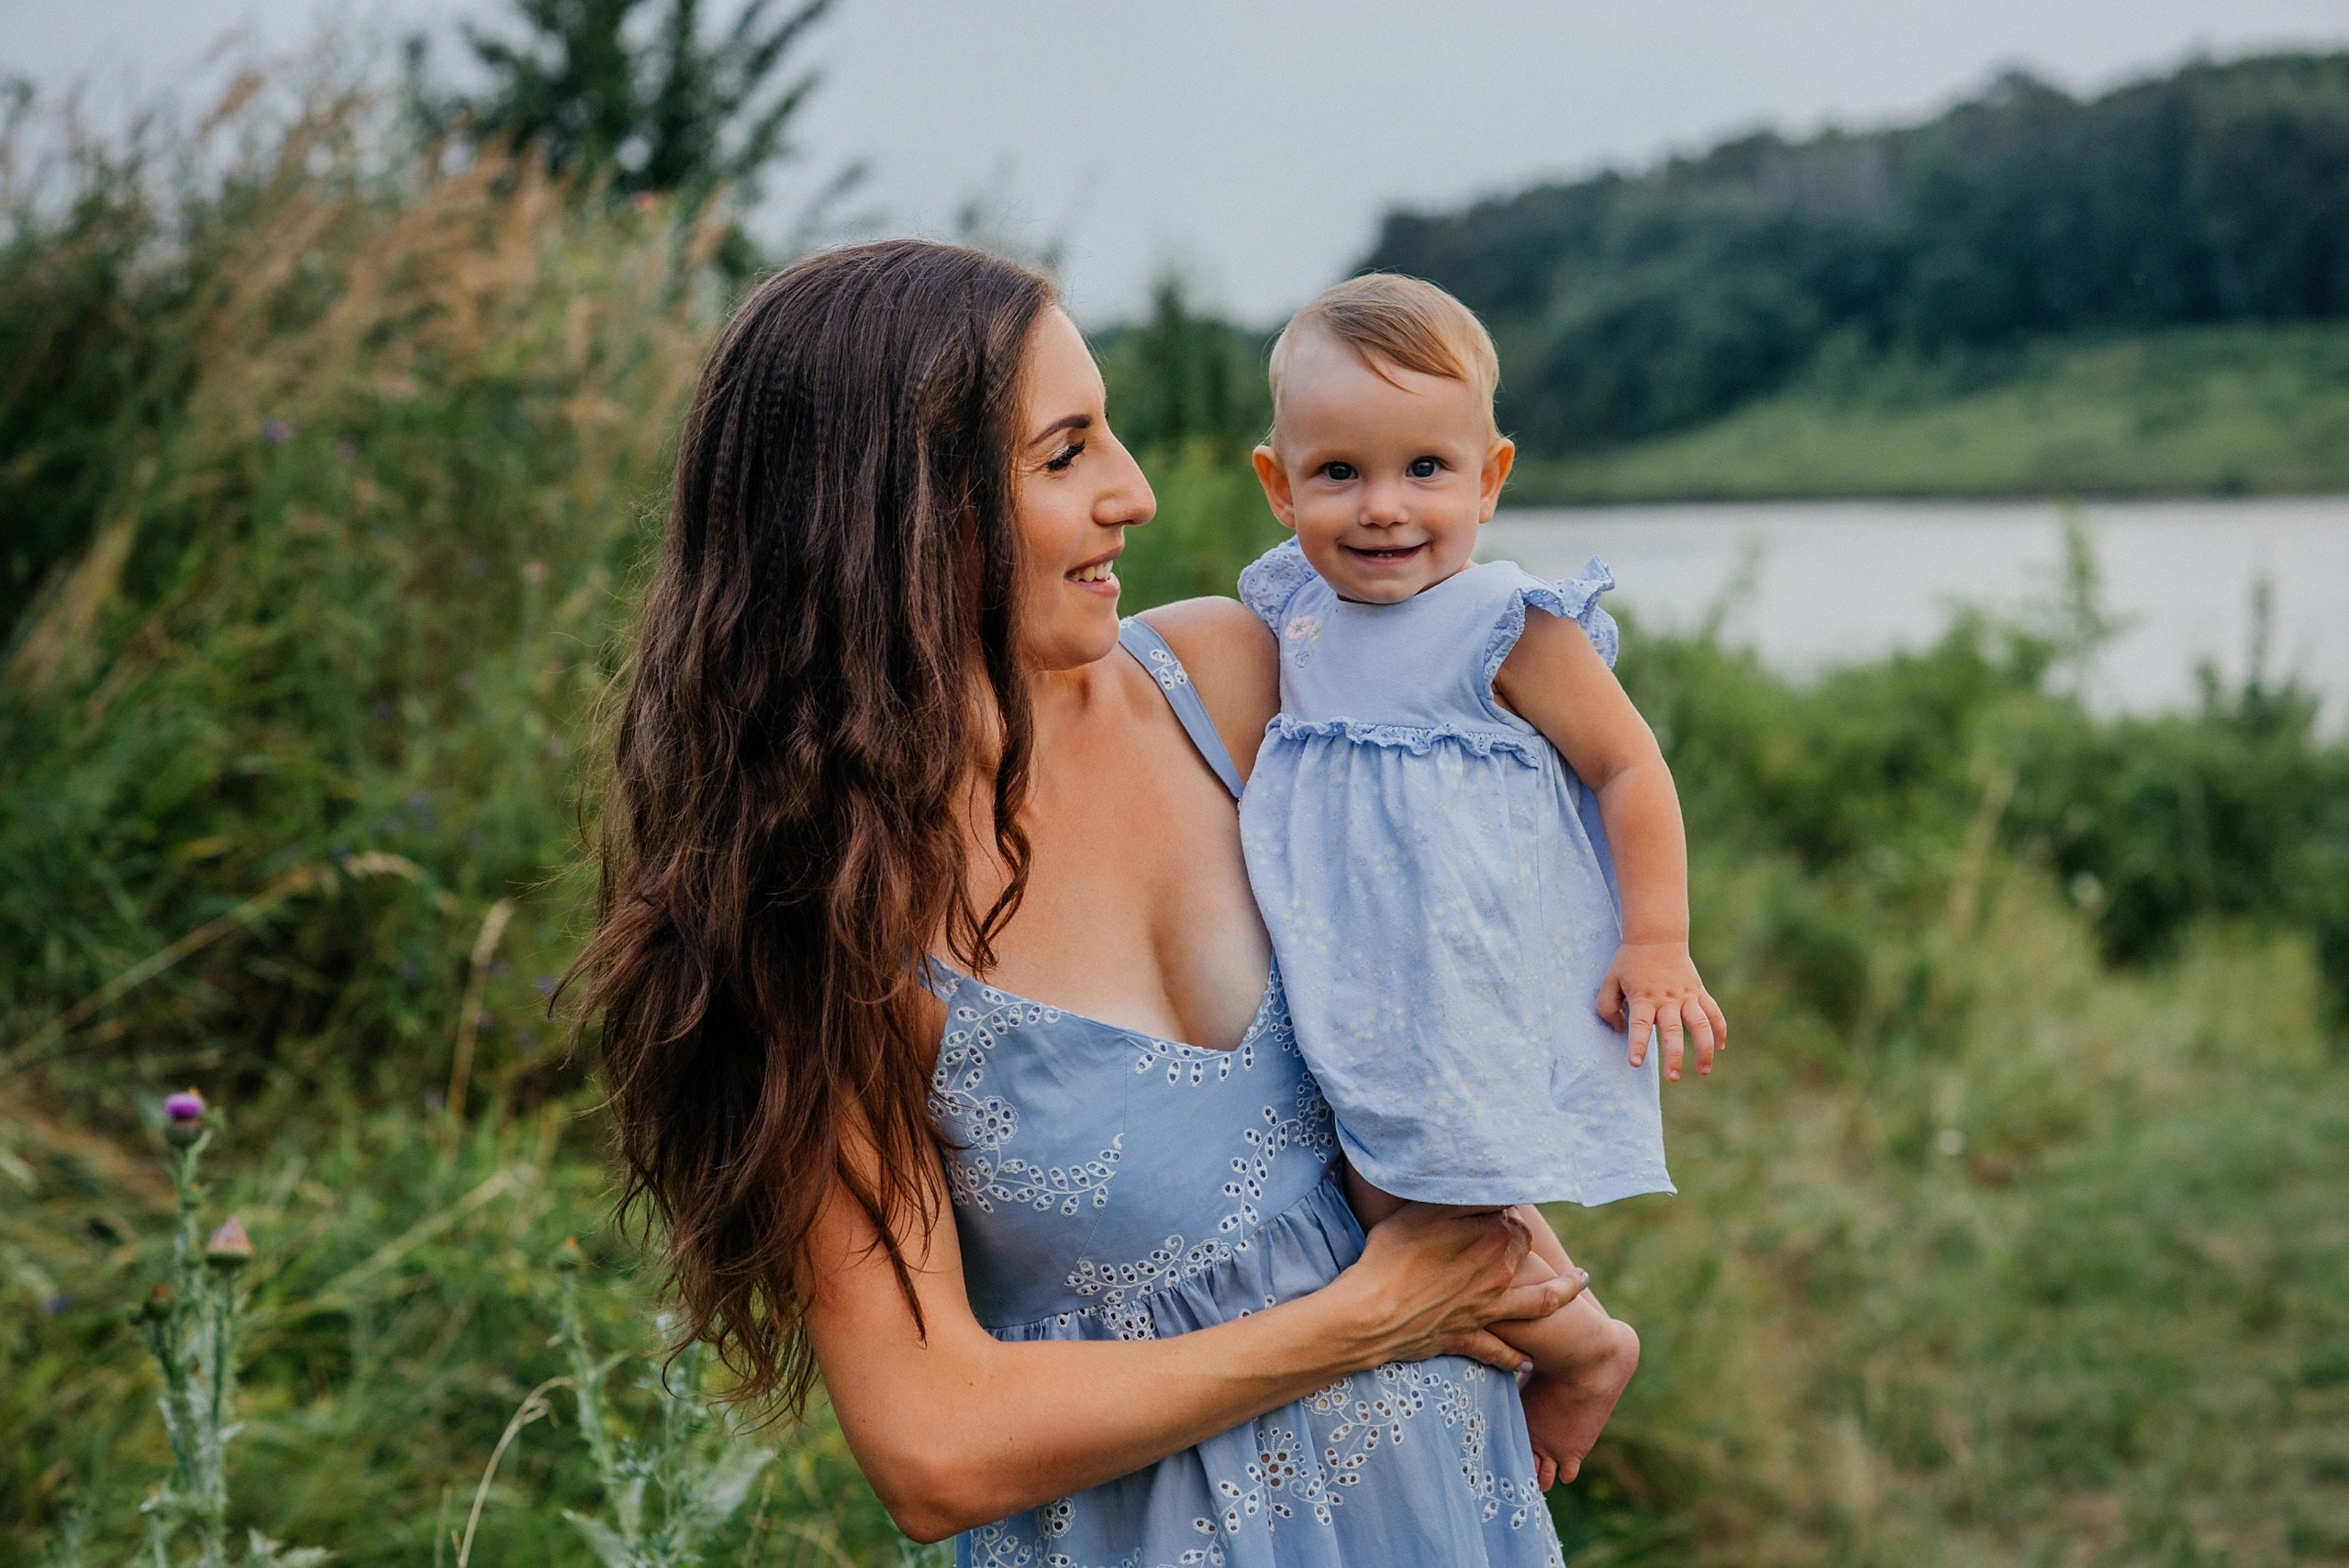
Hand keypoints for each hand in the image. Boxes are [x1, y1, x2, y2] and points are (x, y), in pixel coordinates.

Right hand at [1333, 1205, 1583, 1375]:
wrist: (1371, 1314)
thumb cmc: (1389, 1256)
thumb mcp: (1421, 1212)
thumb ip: (1457, 1199)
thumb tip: (1485, 1190)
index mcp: (1491, 1238)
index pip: (1512, 1217)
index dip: (1504, 1209)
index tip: (1496, 1205)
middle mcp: (1499, 1274)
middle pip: (1525, 1252)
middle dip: (1527, 1241)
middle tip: (1525, 1234)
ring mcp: (1489, 1310)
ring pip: (1540, 1303)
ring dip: (1564, 1292)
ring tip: (1580, 1283)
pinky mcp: (1470, 1338)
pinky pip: (1502, 1352)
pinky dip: (1517, 1358)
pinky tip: (1528, 1363)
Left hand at [1597, 940, 1726, 1081]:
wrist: (1656, 936)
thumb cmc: (1629, 962)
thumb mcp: (1610, 980)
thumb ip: (1607, 1007)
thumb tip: (1620, 1030)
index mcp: (1643, 997)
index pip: (1640, 1025)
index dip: (1638, 1044)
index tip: (1635, 1063)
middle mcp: (1667, 999)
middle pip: (1673, 1031)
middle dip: (1674, 1056)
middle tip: (1673, 1078)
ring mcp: (1686, 996)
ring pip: (1700, 1025)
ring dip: (1704, 1049)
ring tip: (1703, 1071)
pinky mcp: (1698, 992)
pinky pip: (1713, 1012)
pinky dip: (1719, 1029)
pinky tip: (1720, 1047)